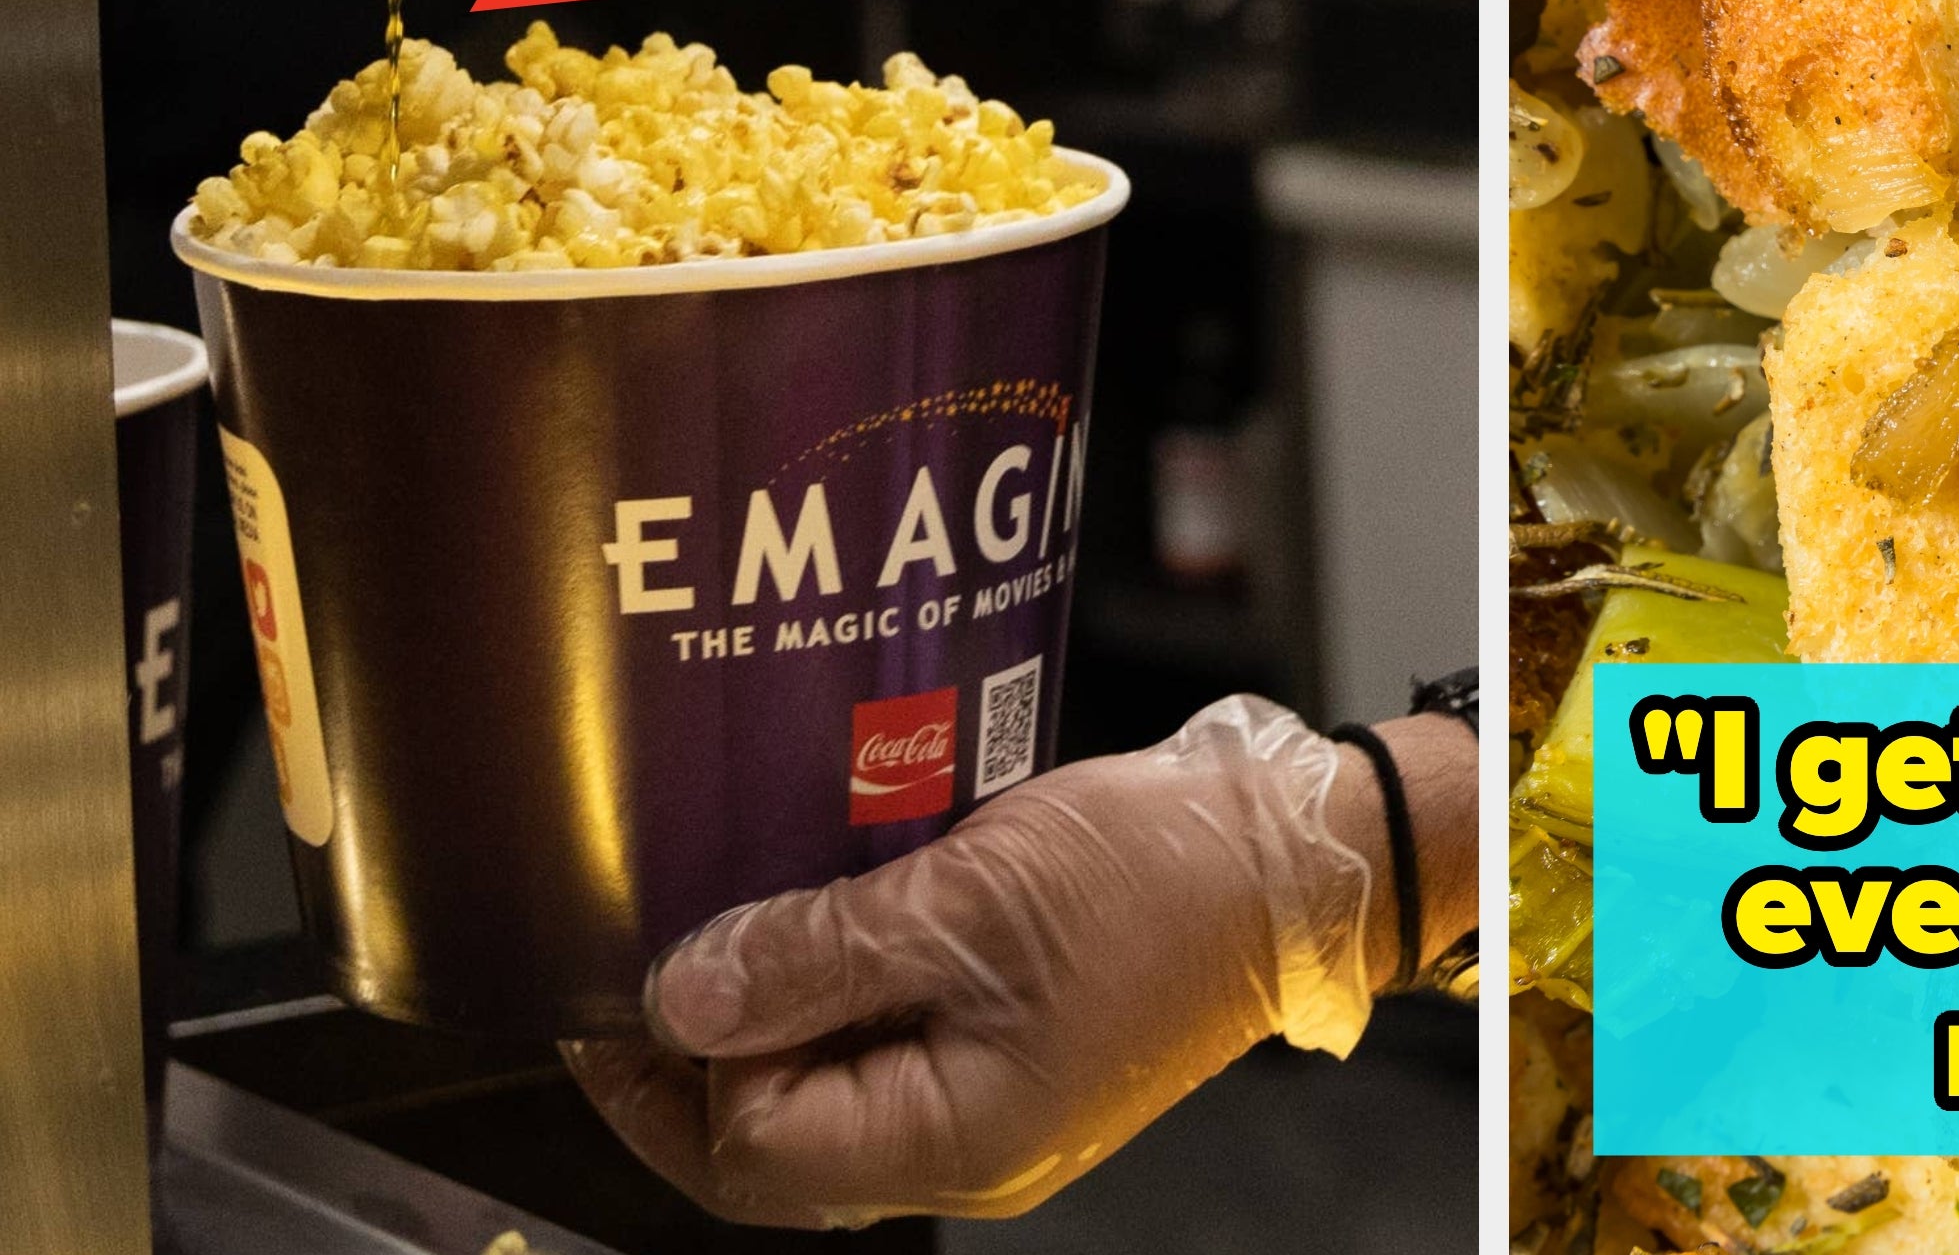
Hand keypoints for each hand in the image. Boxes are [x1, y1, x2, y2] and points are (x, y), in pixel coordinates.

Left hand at [565, 695, 1472, 1226]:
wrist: (1301, 851)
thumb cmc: (1166, 878)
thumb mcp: (969, 900)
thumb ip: (818, 955)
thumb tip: (677, 999)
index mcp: (957, 1137)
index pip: (747, 1150)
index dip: (662, 1072)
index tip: (615, 974)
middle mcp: (968, 1141)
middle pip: (780, 1130)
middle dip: (707, 1045)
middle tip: (655, 939)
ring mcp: (998, 1094)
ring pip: (835, 1077)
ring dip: (779, 997)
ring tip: (736, 902)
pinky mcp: (1018, 1036)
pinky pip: (897, 1030)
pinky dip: (849, 972)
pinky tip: (829, 893)